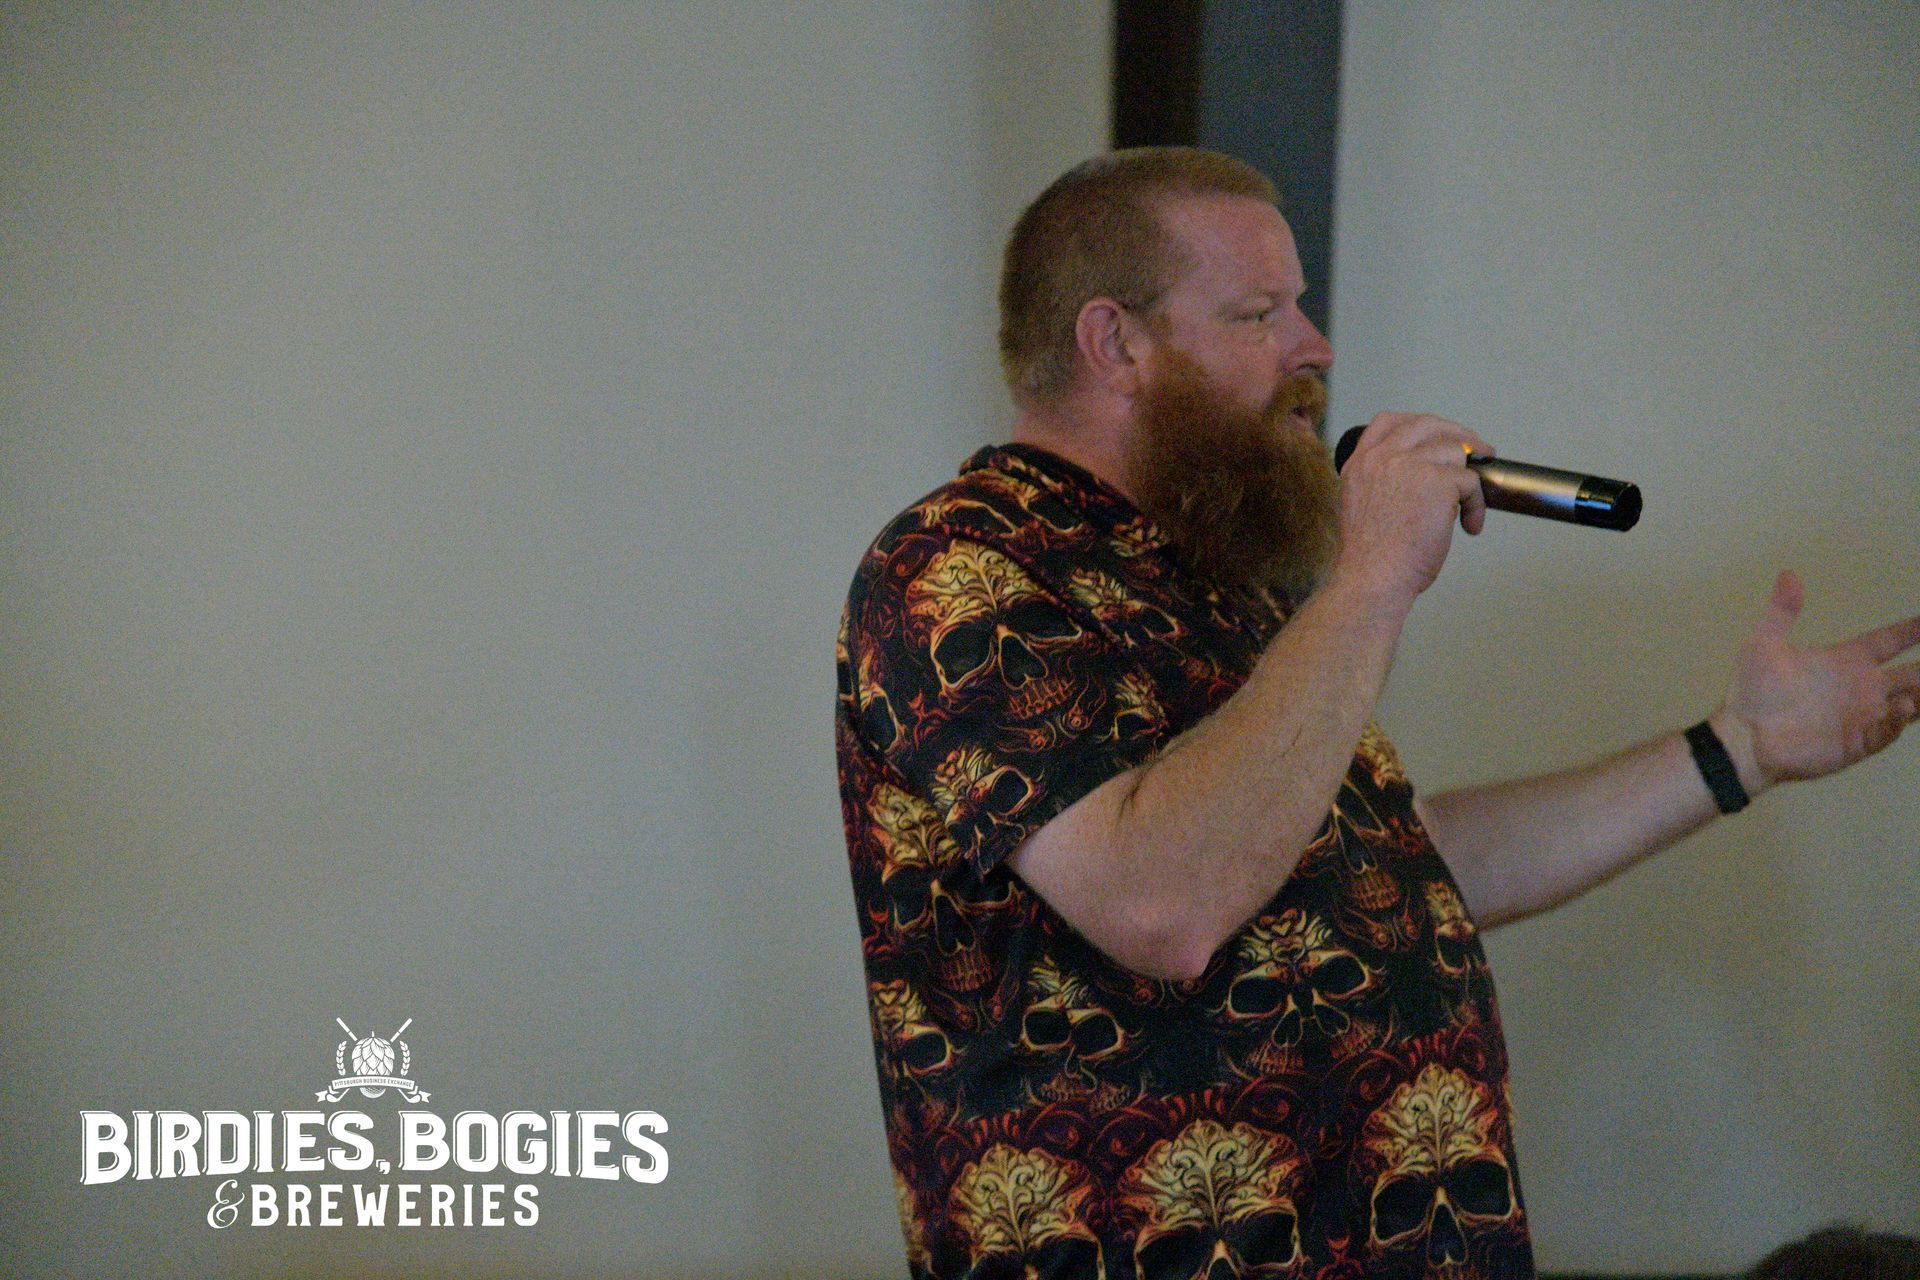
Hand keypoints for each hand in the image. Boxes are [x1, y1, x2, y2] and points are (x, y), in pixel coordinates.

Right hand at [1331, 413, 1495, 606]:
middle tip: (1478, 451)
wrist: (1372, 578)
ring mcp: (1410, 465)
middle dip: (1457, 433)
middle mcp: (1382, 457)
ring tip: (1470, 505)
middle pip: (1427, 424)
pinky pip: (1471, 481)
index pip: (1387, 422)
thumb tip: (1418, 478)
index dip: (1417, 425)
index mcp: (1360, 462)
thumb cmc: (1370, 557)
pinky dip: (1477, 504)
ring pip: (1455, 451)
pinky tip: (1469, 526)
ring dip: (1469, 477)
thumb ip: (1380, 482)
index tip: (1437, 436)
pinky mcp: (1438, 481)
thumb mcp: (1359, 505)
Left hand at [1713, 570, 1919, 792]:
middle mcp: (1861, 687)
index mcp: (1845, 661)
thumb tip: (1789, 574)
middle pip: (1911, 674)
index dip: (1912, 630)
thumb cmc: (1753, 691)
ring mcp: (1862, 716)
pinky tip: (1905, 708)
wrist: (1742, 736)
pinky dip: (1899, 721)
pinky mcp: (1857, 742)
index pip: (1888, 641)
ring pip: (1909, 703)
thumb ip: (1781, 611)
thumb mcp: (1763, 645)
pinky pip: (1888, 732)